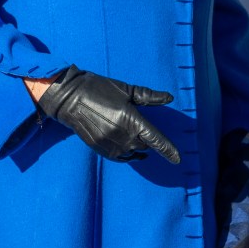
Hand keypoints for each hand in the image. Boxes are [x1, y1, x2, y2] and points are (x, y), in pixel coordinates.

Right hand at [37, 65, 178, 163]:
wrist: (70, 98)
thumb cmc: (100, 89)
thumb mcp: (127, 90)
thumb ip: (150, 96)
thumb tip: (170, 98)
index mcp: (131, 119)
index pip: (155, 139)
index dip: (168, 150)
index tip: (178, 159)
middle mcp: (122, 134)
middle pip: (145, 145)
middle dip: (148, 140)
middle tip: (144, 129)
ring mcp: (110, 143)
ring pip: (133, 152)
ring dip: (138, 147)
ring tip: (136, 137)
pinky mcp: (100, 148)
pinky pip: (120, 158)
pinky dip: (128, 155)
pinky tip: (131, 151)